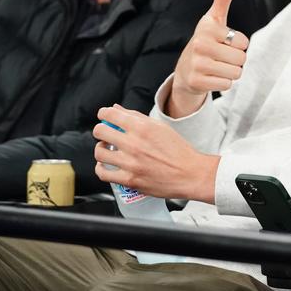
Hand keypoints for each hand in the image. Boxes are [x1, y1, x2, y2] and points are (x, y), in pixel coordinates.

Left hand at [93, 105, 218, 202]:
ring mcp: (131, 163)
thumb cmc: (178, 151)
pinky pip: (103, 173)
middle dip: (101, 131)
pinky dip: (101, 168)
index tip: (104, 117)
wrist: (190, 174)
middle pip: (100, 131)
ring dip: (101, 149)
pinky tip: (106, 165)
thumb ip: (136, 117)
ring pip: (99, 152)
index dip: (103, 114)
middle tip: (106, 134)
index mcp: (142, 127)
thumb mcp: (160, 127)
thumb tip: (116, 109)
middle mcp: (134, 144)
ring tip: (107, 150)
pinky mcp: (130, 180)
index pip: (110, 114)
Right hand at [167, 0, 249, 117]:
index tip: (224, 42)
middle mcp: (200, 44)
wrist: (185, 69)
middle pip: (241, 59)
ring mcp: (197, 64)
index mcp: (207, 27)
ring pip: (236, 73)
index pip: (243, 42)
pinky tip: (211, 77)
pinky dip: (223, 83)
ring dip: (230, 72)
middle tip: (221, 57)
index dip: (238, 44)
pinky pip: (227, 85)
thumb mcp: (214, 19)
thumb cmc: (206, 41)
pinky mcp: (197, 81)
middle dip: (235, 60)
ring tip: (217, 67)